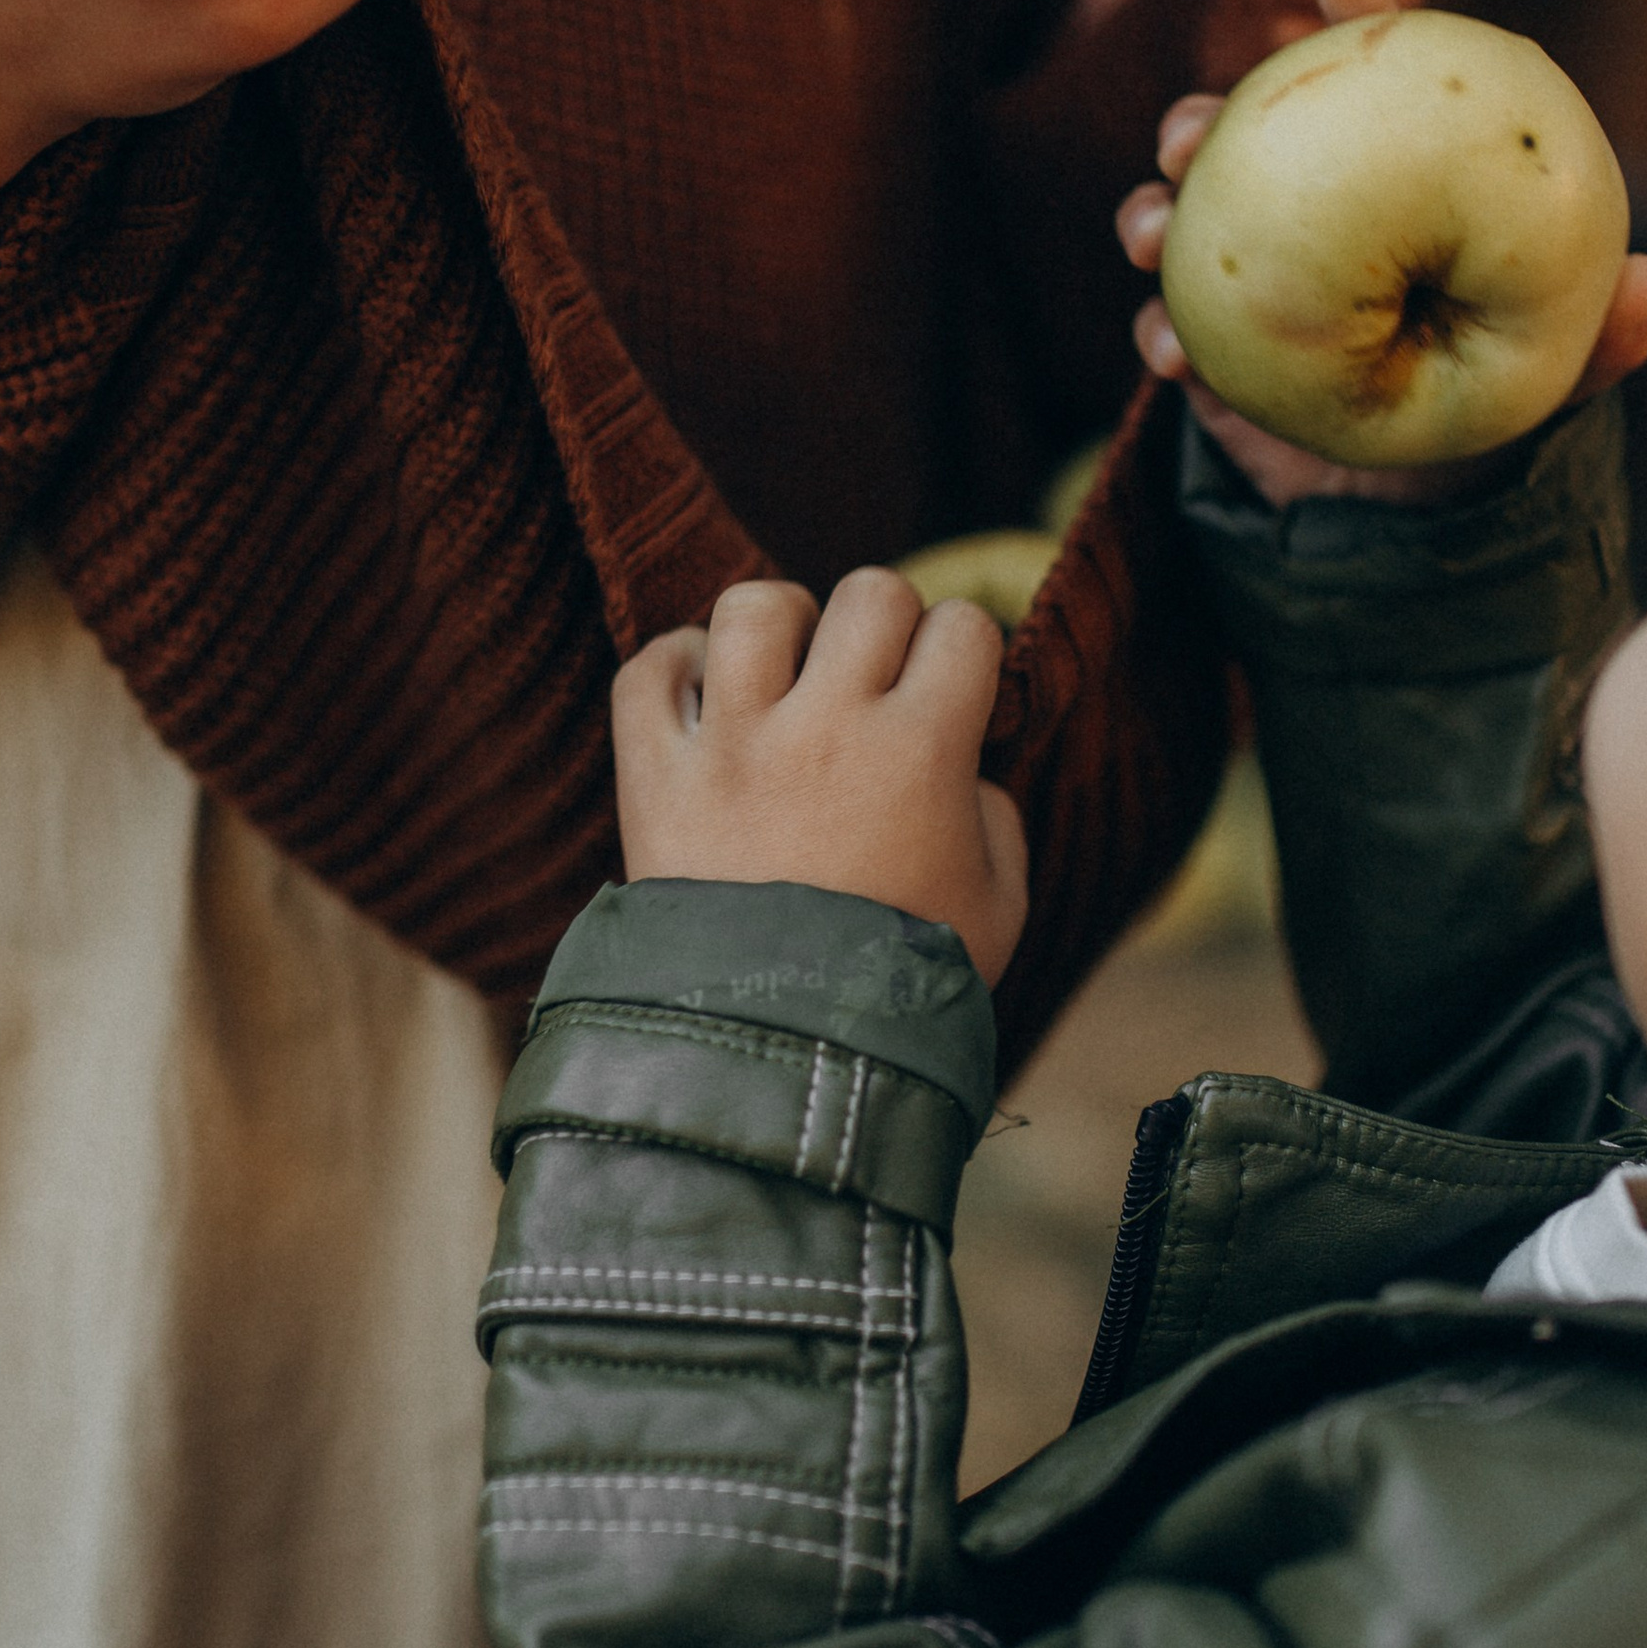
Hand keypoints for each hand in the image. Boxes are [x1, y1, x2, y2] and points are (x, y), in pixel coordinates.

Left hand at [613, 571, 1029, 987]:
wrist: (780, 1056)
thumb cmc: (903, 989)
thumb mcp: (998, 907)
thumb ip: (996, 818)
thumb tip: (965, 768)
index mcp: (922, 750)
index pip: (964, 626)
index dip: (966, 652)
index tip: (951, 695)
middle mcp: (825, 727)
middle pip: (870, 592)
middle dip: (886, 624)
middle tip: (875, 682)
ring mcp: (732, 746)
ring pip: (752, 606)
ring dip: (780, 624)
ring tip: (786, 670)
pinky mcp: (656, 777)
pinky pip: (648, 670)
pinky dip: (675, 666)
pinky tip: (705, 694)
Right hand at [1114, 0, 1646, 509]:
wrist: (1419, 503)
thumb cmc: (1495, 405)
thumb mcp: (1557, 373)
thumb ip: (1603, 337)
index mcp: (1394, 170)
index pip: (1376, 65)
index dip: (1357, 2)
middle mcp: (1313, 200)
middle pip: (1245, 125)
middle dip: (1202, 112)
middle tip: (1195, 133)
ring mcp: (1254, 264)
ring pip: (1182, 211)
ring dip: (1152, 208)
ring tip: (1153, 229)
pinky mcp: (1216, 338)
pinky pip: (1169, 323)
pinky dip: (1160, 329)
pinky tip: (1171, 348)